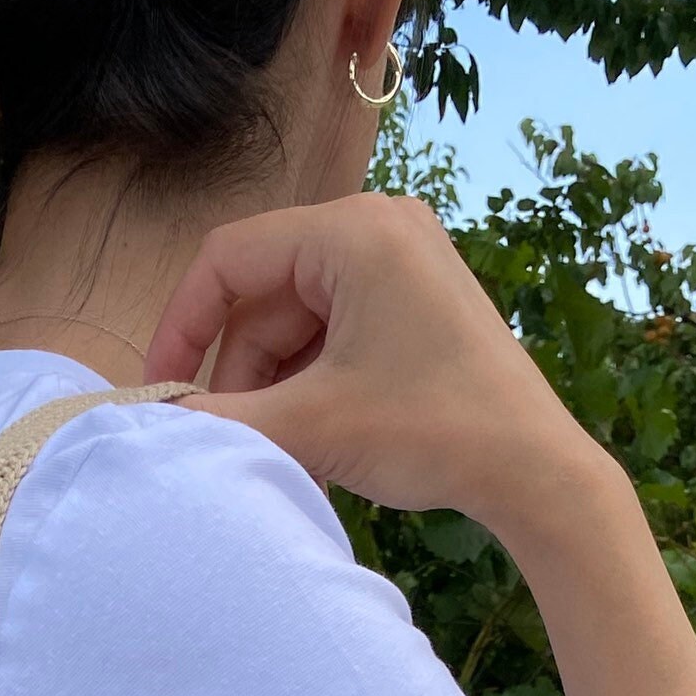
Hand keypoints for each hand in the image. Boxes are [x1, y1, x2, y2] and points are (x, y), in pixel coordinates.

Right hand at [145, 193, 616, 547]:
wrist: (534, 469)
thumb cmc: (432, 430)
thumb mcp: (312, 426)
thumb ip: (225, 420)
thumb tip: (162, 423)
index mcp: (352, 229)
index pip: (229, 258)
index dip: (182, 325)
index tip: (163, 393)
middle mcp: (378, 226)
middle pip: (265, 295)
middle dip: (240, 371)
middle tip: (235, 440)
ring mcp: (402, 262)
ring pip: (298, 321)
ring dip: (276, 387)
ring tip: (285, 451)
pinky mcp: (417, 301)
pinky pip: (336, 333)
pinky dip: (313, 384)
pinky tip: (315, 439)